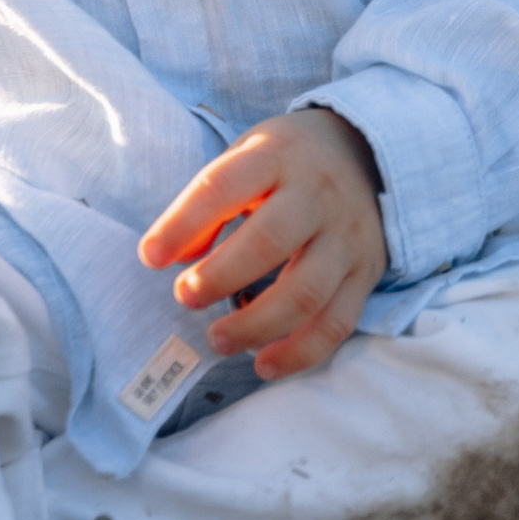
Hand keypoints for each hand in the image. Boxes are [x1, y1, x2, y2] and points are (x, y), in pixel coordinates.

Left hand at [138, 105, 388, 381]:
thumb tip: (174, 259)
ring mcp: (345, 237)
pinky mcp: (364, 274)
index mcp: (277, 157)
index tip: (150, 257)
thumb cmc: (287, 164)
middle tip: (186, 296)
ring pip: (306, 291)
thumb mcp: (246, 158)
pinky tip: (264, 364)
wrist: (368, 155)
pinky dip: (300, 352)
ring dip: (256, 325)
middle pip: (270, 240)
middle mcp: (317, 195)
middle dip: (221, 276)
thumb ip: (208, 202)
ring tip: (217, 340)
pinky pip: (337, 323)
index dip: (182, 223)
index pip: (224, 187)